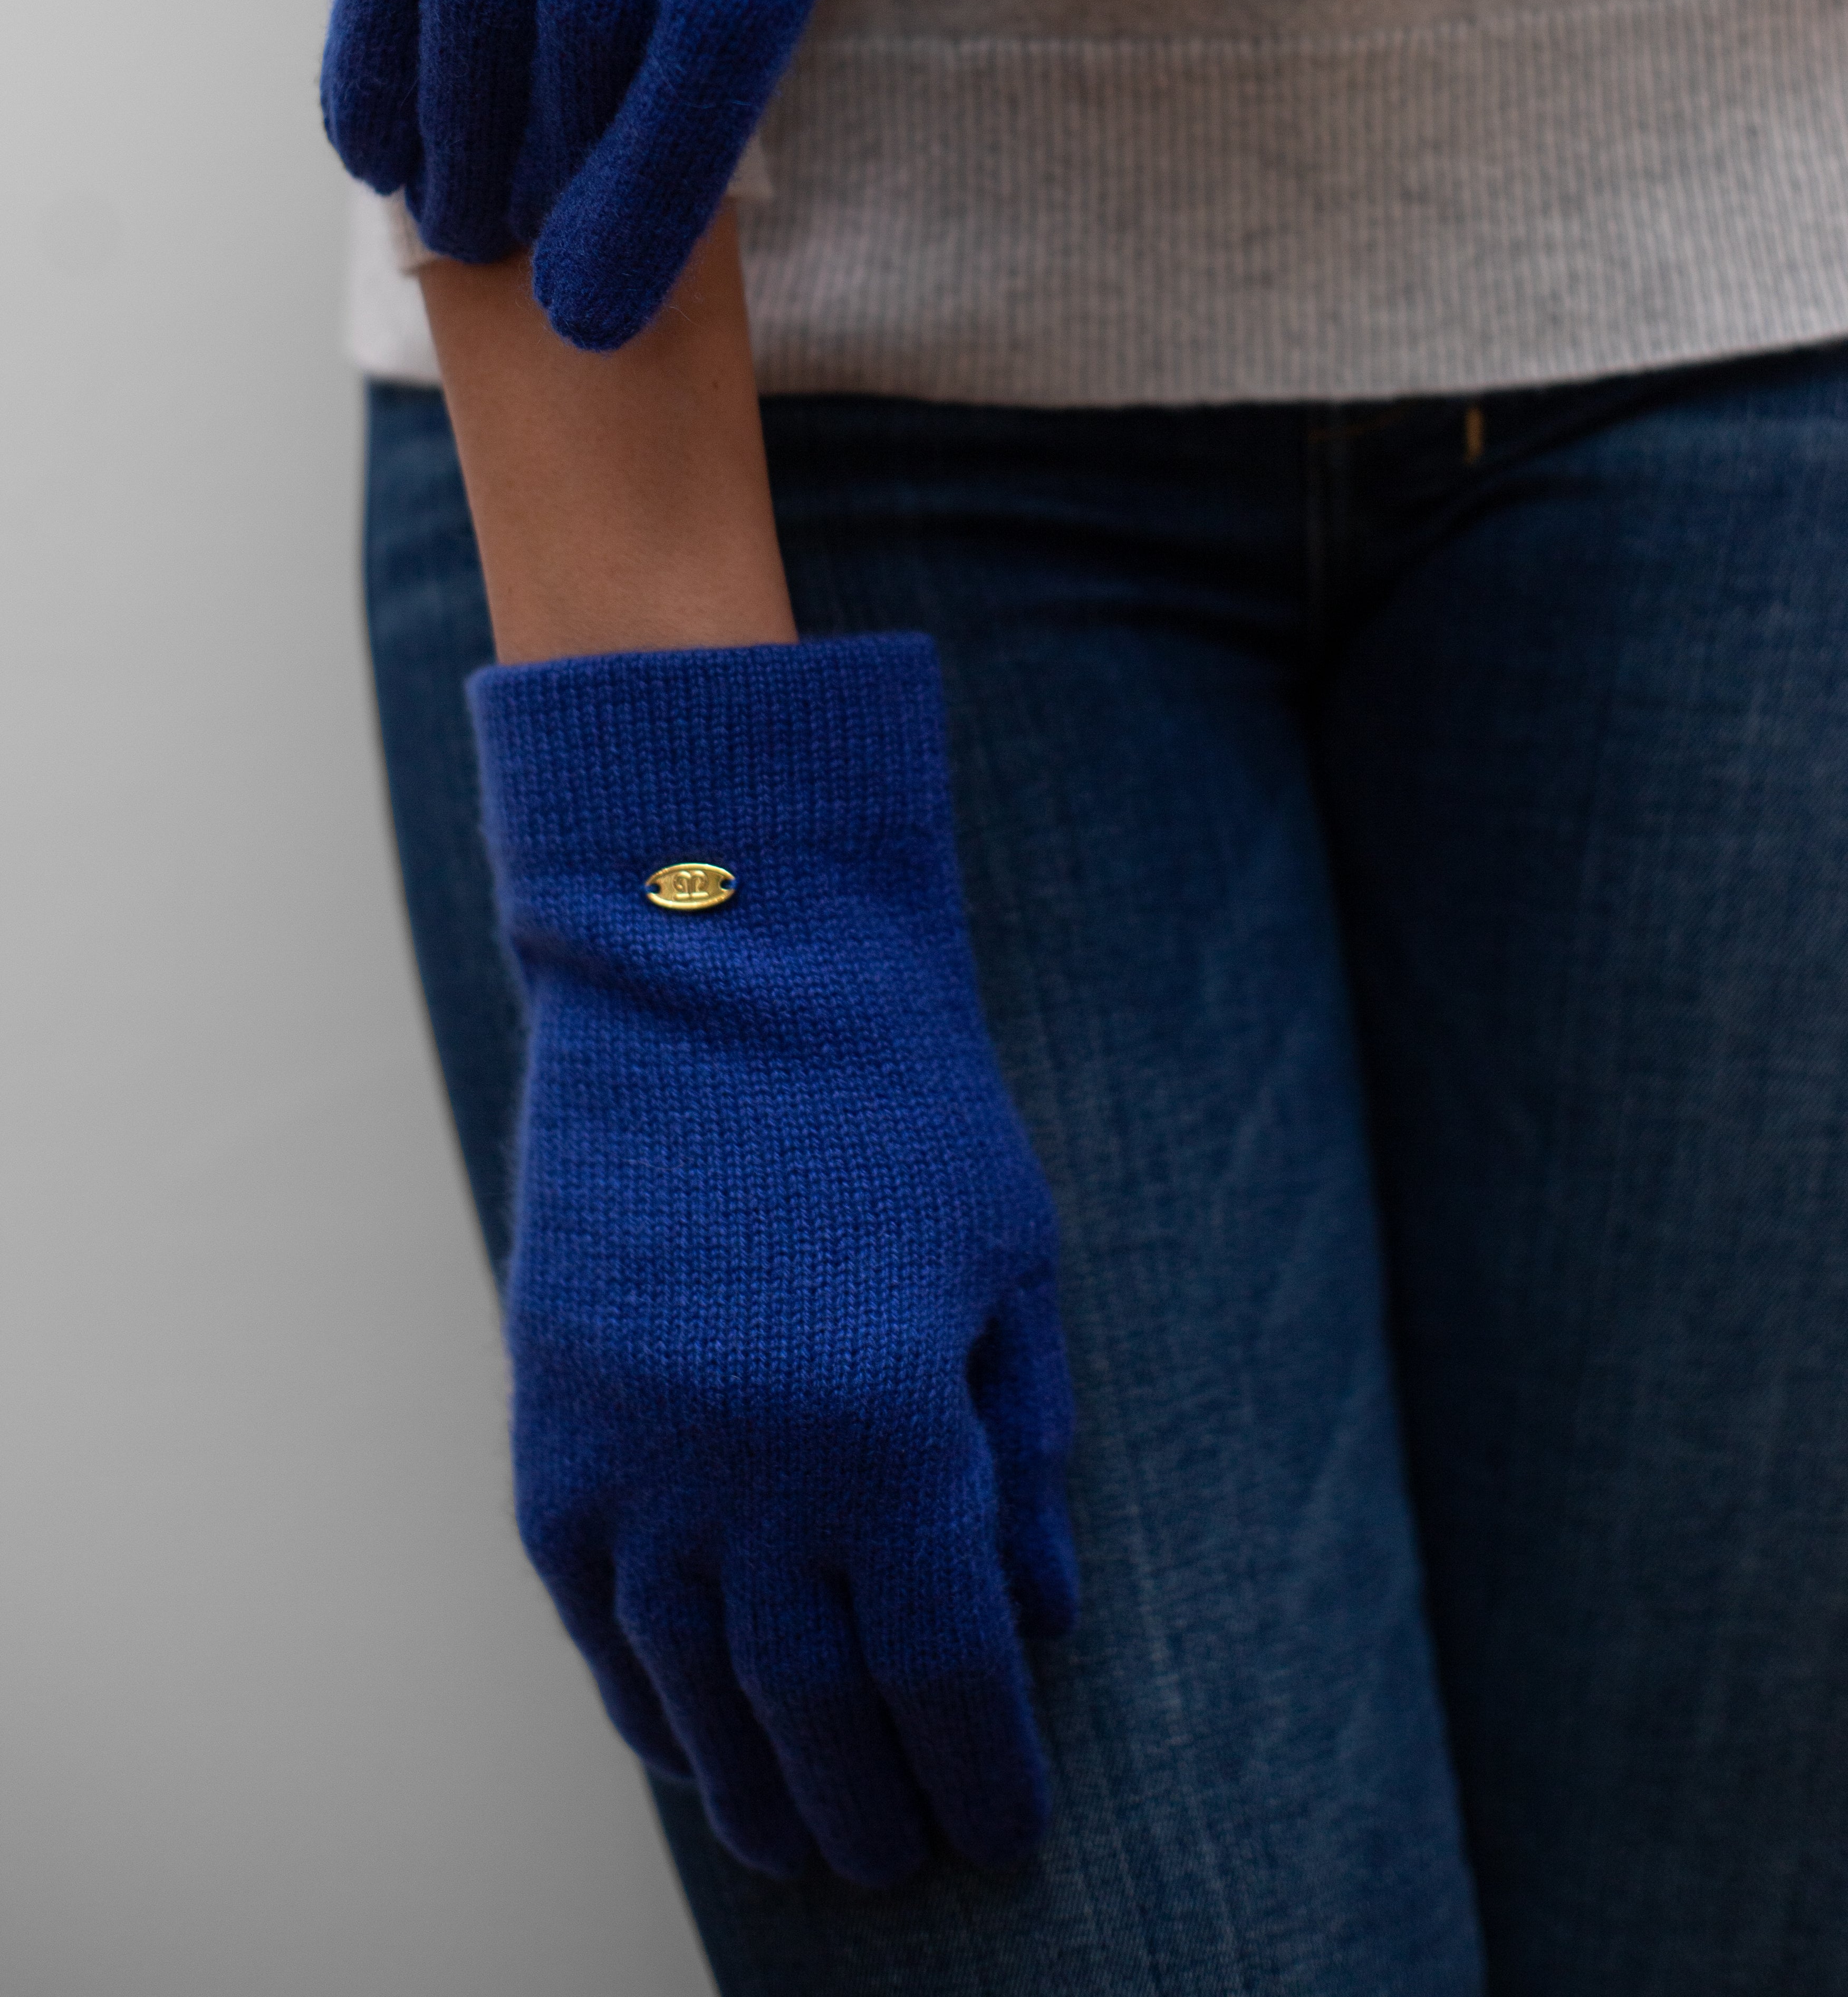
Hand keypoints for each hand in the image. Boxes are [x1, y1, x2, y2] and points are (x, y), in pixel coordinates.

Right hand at [471, 633, 1078, 1886]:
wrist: (717, 955)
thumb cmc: (898, 1100)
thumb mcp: (1006, 1268)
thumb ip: (1019, 1457)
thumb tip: (1036, 1624)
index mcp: (890, 1434)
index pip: (944, 1674)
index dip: (981, 1769)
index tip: (1006, 1828)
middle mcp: (751, 1473)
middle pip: (819, 1710)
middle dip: (875, 1804)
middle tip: (909, 1864)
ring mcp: (635, 1454)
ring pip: (694, 1687)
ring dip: (753, 1786)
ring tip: (803, 1849)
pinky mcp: (554, 1424)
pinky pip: (596, 1613)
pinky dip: (644, 1699)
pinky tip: (689, 1751)